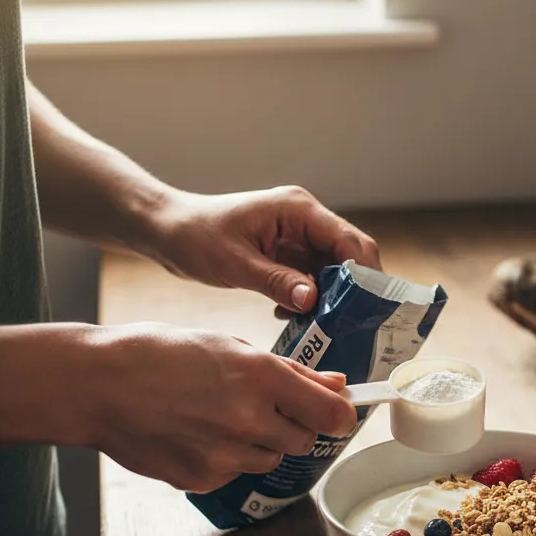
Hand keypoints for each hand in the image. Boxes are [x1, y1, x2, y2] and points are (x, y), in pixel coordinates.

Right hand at [83, 322, 358, 491]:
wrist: (99, 385)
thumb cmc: (162, 354)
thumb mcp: (233, 346)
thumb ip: (291, 372)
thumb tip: (335, 385)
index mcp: (262, 376)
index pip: (332, 413)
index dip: (341, 413)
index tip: (340, 411)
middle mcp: (250, 419)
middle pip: (306, 440)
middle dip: (297, 424)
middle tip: (267, 404)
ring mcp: (226, 454)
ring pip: (272, 458)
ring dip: (262, 441)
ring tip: (222, 414)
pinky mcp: (203, 479)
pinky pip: (237, 472)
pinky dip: (229, 457)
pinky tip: (200, 432)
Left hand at [148, 186, 380, 315]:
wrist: (166, 231)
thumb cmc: (194, 236)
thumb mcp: (233, 263)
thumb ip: (276, 281)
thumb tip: (313, 300)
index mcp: (298, 210)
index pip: (349, 240)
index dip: (365, 273)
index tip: (369, 308)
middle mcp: (305, 219)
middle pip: (349, 255)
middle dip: (352, 290)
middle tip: (352, 325)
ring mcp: (299, 236)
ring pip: (334, 269)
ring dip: (331, 298)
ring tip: (322, 325)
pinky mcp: (289, 252)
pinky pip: (313, 277)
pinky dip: (311, 298)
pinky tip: (294, 315)